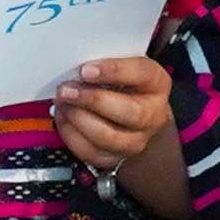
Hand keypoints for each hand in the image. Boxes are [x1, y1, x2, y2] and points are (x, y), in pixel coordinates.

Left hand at [49, 49, 178, 181]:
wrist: (133, 116)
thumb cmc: (122, 82)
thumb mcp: (121, 64)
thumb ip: (104, 62)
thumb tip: (74, 63)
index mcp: (157, 83)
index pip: (142, 74)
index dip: (114, 71)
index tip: (85, 70)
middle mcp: (153, 115)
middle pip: (130, 112)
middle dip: (93, 100)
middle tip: (66, 90)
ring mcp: (136, 140)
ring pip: (109, 137)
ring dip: (79, 119)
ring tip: (62, 103)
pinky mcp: (116, 158)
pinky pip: (92, 152)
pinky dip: (72, 135)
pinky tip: (63, 118)